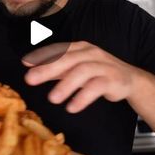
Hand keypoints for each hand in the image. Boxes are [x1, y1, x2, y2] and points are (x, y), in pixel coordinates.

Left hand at [22, 41, 137, 112]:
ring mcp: (103, 65)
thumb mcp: (75, 68)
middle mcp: (91, 53)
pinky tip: (72, 107)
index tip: (26, 63)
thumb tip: (30, 68)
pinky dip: (83, 97)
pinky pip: (97, 87)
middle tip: (30, 80)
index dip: (42, 56)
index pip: (58, 49)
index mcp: (80, 48)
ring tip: (52, 99)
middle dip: (47, 69)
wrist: (128, 79)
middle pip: (67, 59)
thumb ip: (55, 68)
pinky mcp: (113, 79)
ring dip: (66, 85)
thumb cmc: (97, 72)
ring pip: (82, 71)